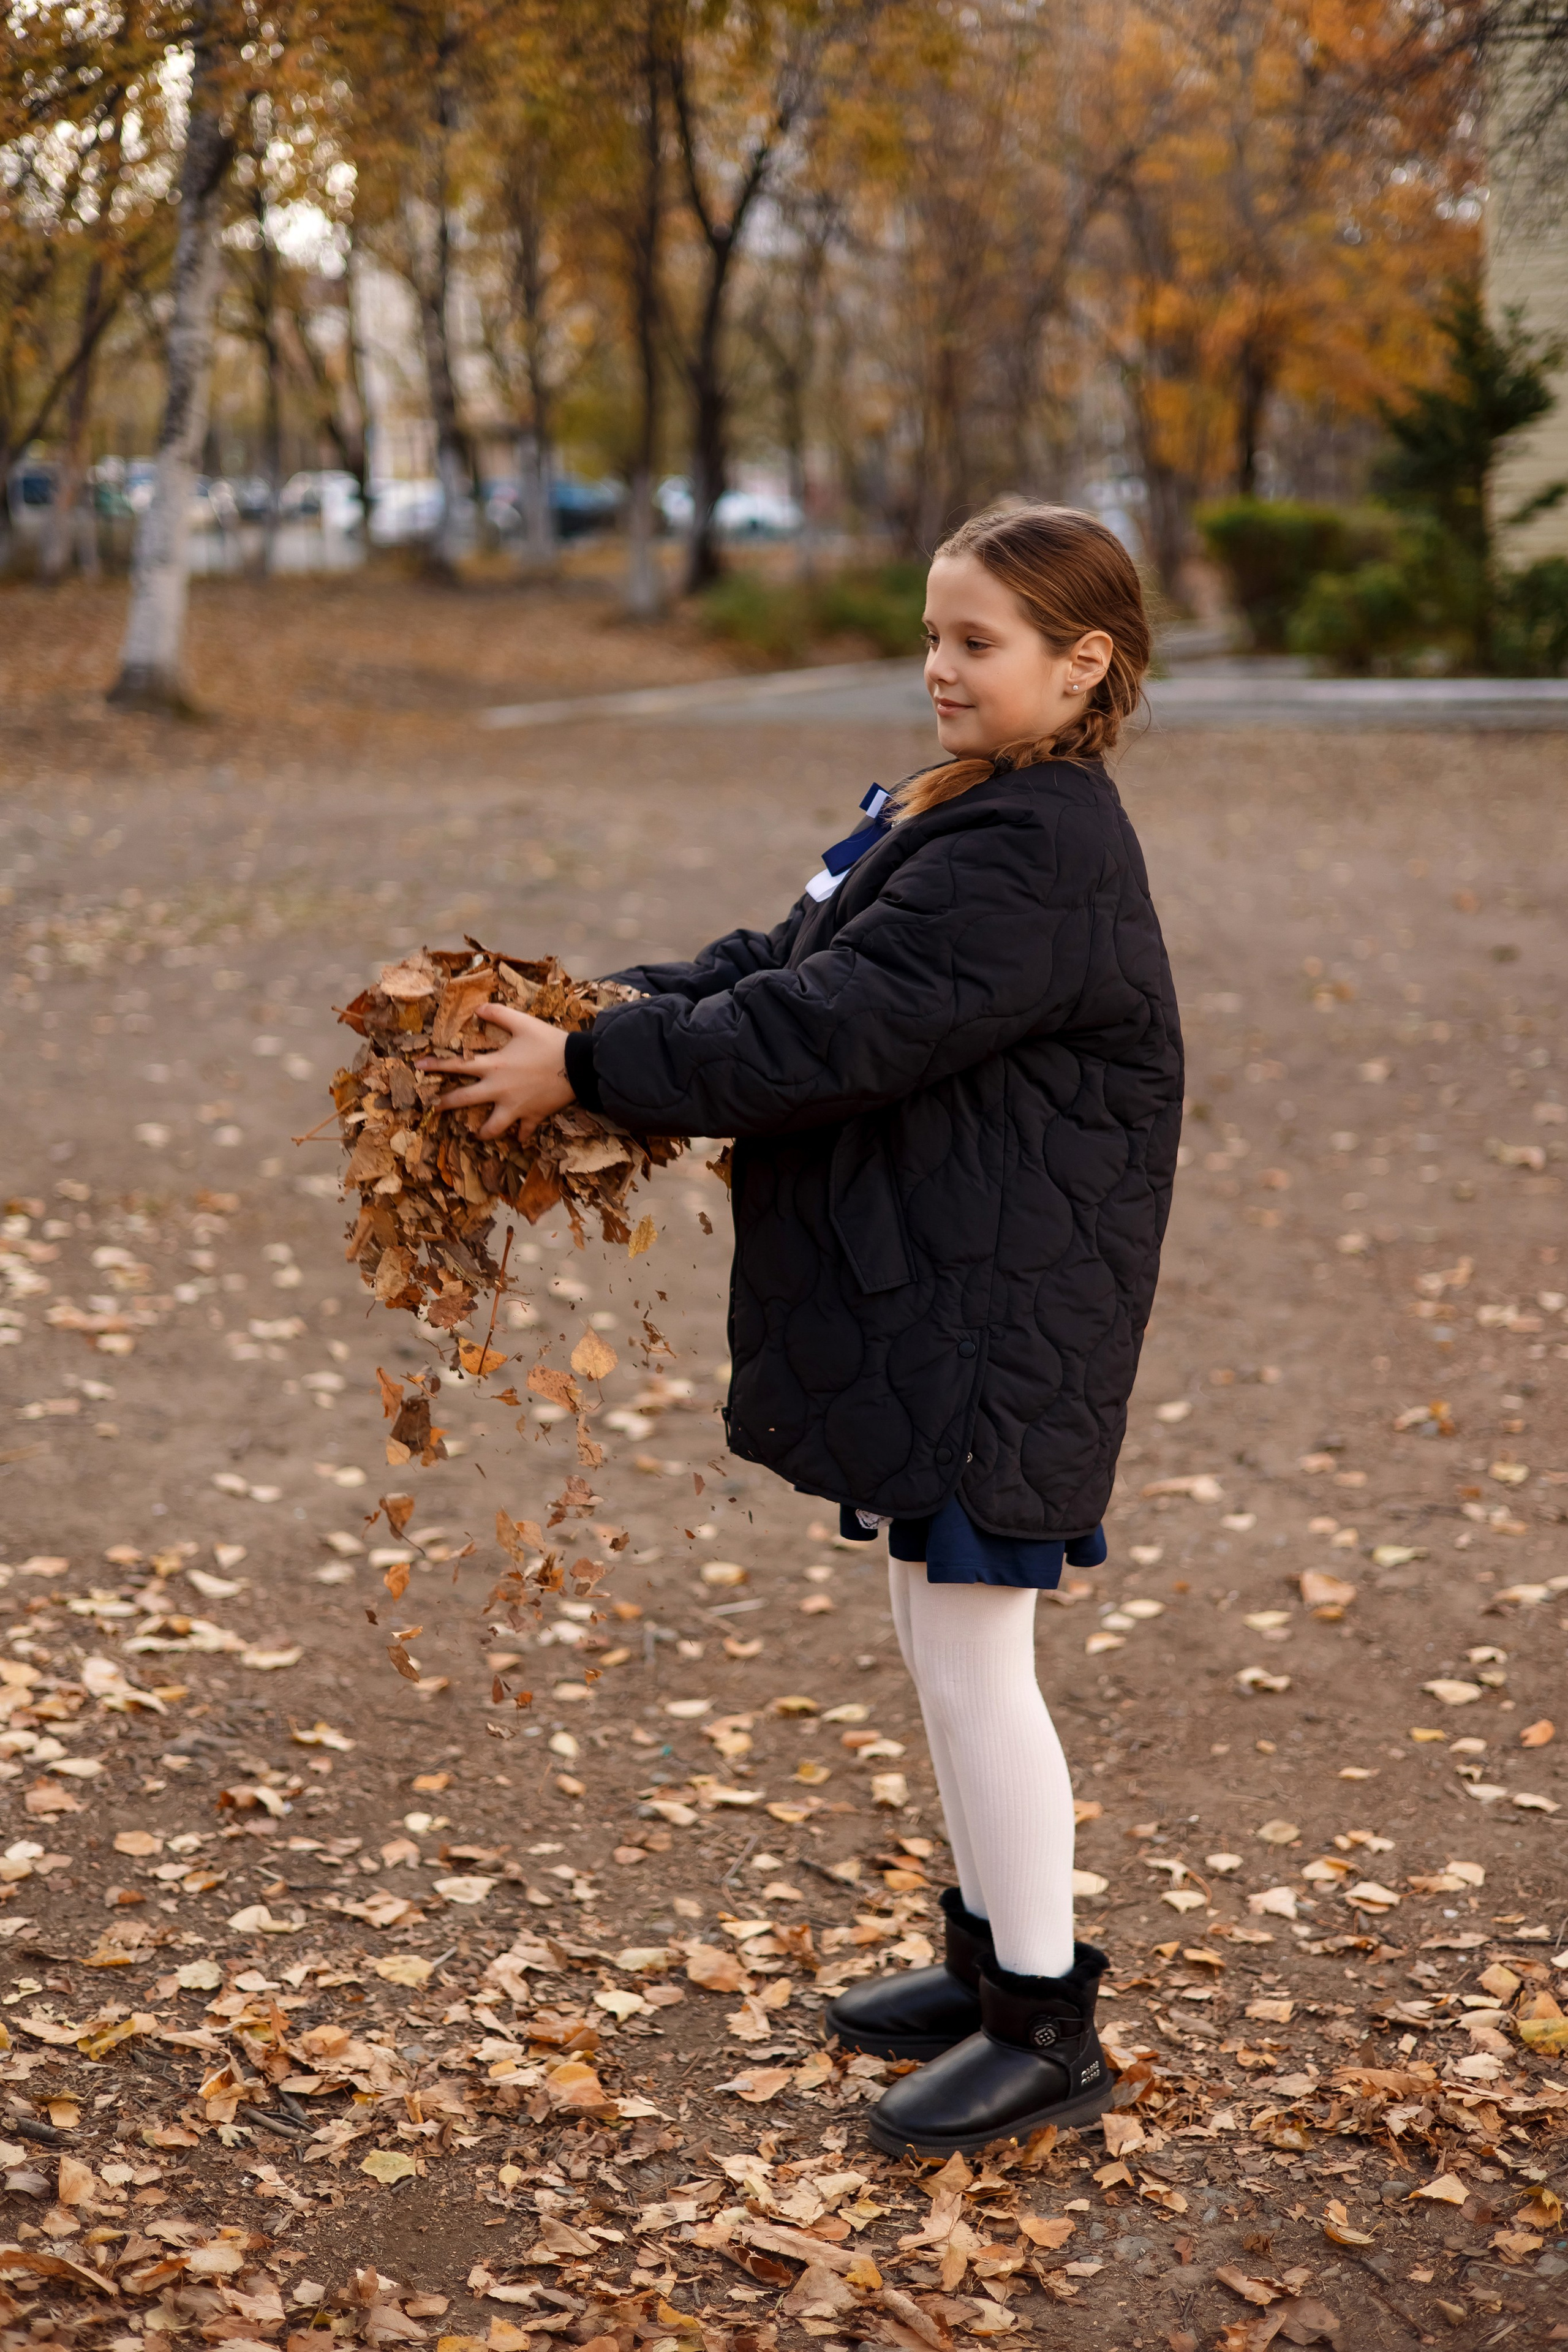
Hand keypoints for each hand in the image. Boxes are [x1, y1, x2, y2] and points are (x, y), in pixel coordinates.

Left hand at [416, 1003, 574, 1139]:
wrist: (578, 1066)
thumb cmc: (549, 1043)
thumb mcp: (523, 1022)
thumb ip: (498, 1014)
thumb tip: (477, 1009)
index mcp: (493, 1066)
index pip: (457, 1066)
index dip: (436, 1065)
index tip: (418, 1067)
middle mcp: (499, 1090)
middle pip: (465, 1101)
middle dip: (445, 1105)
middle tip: (434, 1109)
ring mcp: (515, 1107)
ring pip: (492, 1128)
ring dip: (484, 1133)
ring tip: (478, 1135)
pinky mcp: (533, 1116)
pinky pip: (524, 1131)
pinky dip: (521, 1135)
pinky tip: (518, 1137)